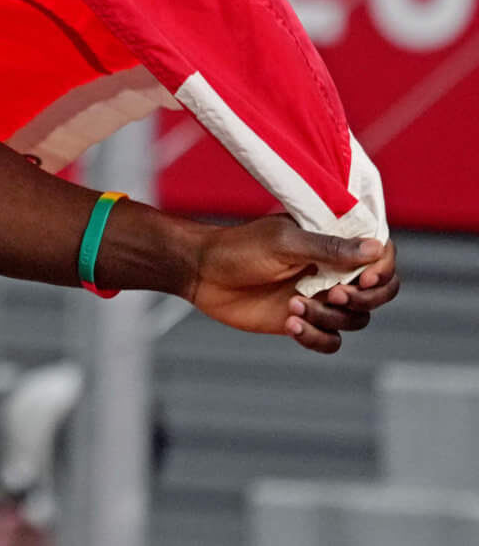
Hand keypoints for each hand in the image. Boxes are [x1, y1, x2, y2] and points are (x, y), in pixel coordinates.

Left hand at [185, 217, 400, 353]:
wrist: (201, 273)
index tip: (364, 278)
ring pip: (355, 319)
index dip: (382, 270)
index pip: (380, 254)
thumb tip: (375, 247)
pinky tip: (290, 323)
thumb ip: (329, 248)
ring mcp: (319, 296)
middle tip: (332, 294)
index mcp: (332, 241)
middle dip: (363, 299)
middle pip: (378, 293)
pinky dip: (316, 336)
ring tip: (293, 305)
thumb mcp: (283, 243)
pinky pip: (331, 340)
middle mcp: (332, 269)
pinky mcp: (304, 319)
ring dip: (329, 317)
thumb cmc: (238, 248)